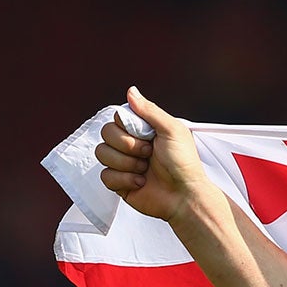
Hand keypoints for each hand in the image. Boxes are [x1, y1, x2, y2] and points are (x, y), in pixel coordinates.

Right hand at [95, 87, 217, 224]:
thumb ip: (150, 110)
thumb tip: (131, 91)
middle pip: (106, 134)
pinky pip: (105, 176)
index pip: (116, 118)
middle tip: (148, 154)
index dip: (128, 128)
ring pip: (102, 154)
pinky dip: (124, 180)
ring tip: (146, 170)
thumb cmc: (184, 164)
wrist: (185, 196)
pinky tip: (141, 182)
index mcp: (142, 130)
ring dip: (126, 163)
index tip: (148, 137)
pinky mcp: (119, 183)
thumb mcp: (172, 130)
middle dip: (128, 146)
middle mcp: (130, 145)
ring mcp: (123, 164)